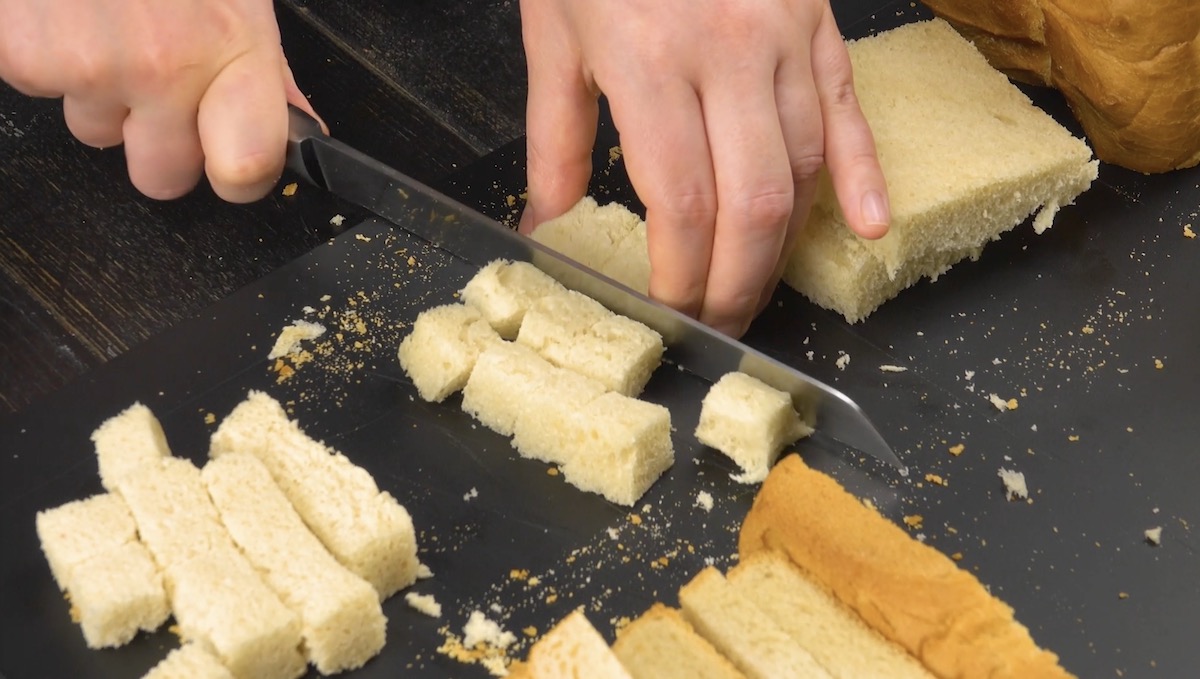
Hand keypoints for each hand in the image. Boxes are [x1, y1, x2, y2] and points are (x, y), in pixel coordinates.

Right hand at [0, 0, 320, 201]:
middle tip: (157, 80)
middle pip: (163, 178)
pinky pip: (42, 93)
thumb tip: (300, 127)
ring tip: (107, 21)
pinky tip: (68, 12)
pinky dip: (50, 58)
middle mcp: (160, 68)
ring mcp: (86, 67)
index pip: (247, 167)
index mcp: (228, 48)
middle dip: (160, 142)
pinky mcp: (23, 58)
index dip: (239, 175)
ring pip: (97, 134)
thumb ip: (264, 68)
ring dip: (103, 93)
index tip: (232, 162)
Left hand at [518, 0, 889, 336]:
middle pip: (753, 205)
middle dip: (737, 284)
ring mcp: (783, 37)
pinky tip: (867, 225)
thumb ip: (553, 142)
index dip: (682, 276)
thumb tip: (545, 225)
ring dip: (783, 246)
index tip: (670, 312)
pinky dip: (861, 174)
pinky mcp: (817, 23)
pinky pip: (849, 111)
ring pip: (804, 169)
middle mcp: (727, 53)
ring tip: (757, 287)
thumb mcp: (554, 38)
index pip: (682, 204)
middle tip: (717, 323)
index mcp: (649, 62)